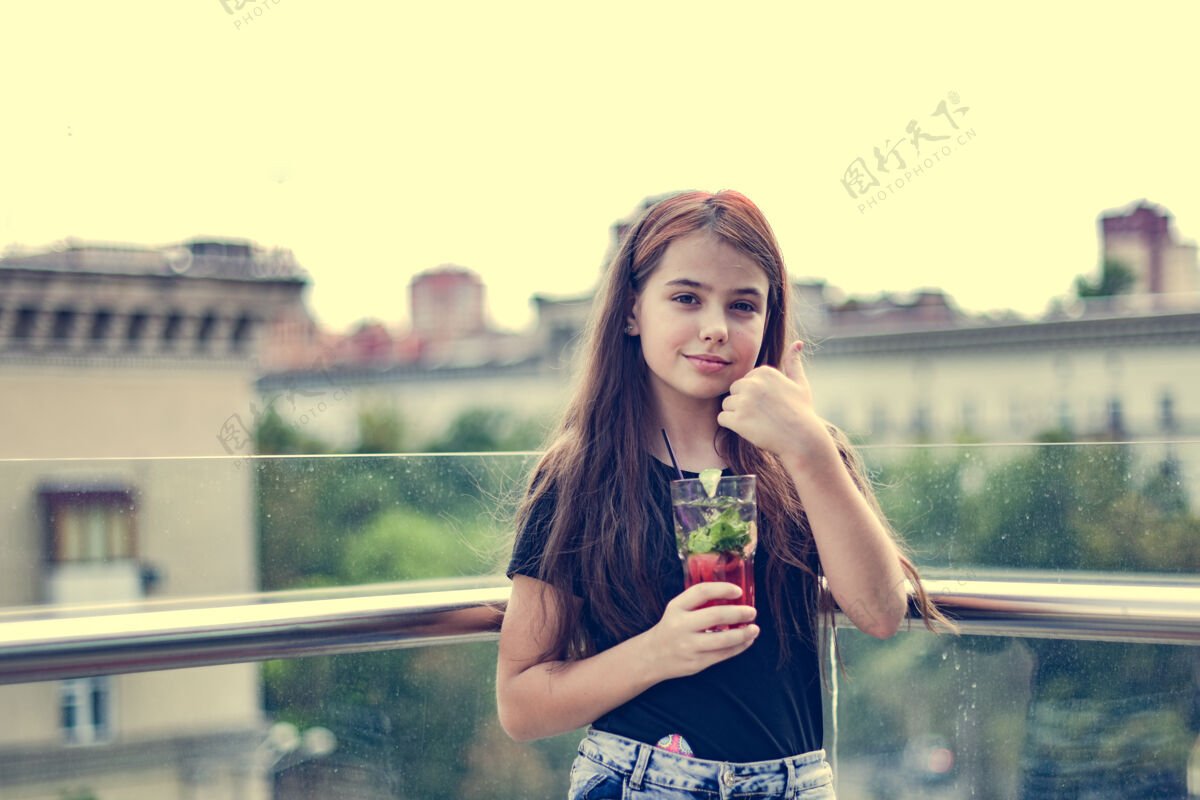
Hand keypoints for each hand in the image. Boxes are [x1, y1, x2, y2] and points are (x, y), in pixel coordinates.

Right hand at [641, 582, 757, 680]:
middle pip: (716, 616)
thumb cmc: (671, 628)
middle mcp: (681, 626)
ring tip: (755, 629)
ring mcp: (689, 646)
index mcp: (676, 608)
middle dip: (739, 613)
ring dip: (743, 634)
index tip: (739, 591)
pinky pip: (723, 654)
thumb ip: (698, 603)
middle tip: (752, 612)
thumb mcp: (677, 609)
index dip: (722, 589)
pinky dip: (739, 647)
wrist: (651, 657)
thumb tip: (734, 598)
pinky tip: (747, 641)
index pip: (701, 592)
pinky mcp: (696, 663)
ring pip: (723, 639)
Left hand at [717, 341, 830, 463]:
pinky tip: (749, 428)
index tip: (771, 404)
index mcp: (764, 372)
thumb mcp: (800, 384)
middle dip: (744, 403)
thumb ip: (794, 362)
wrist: (802, 439)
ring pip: (726, 404)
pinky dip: (731, 425)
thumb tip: (797, 343)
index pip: (745, 380)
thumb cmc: (802, 412)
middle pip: (734, 391)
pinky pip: (722, 419)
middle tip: (763, 415)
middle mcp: (752, 383)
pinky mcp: (737, 420)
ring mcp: (744, 401)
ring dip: (737, 415)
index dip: (756, 395)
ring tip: (758, 422)